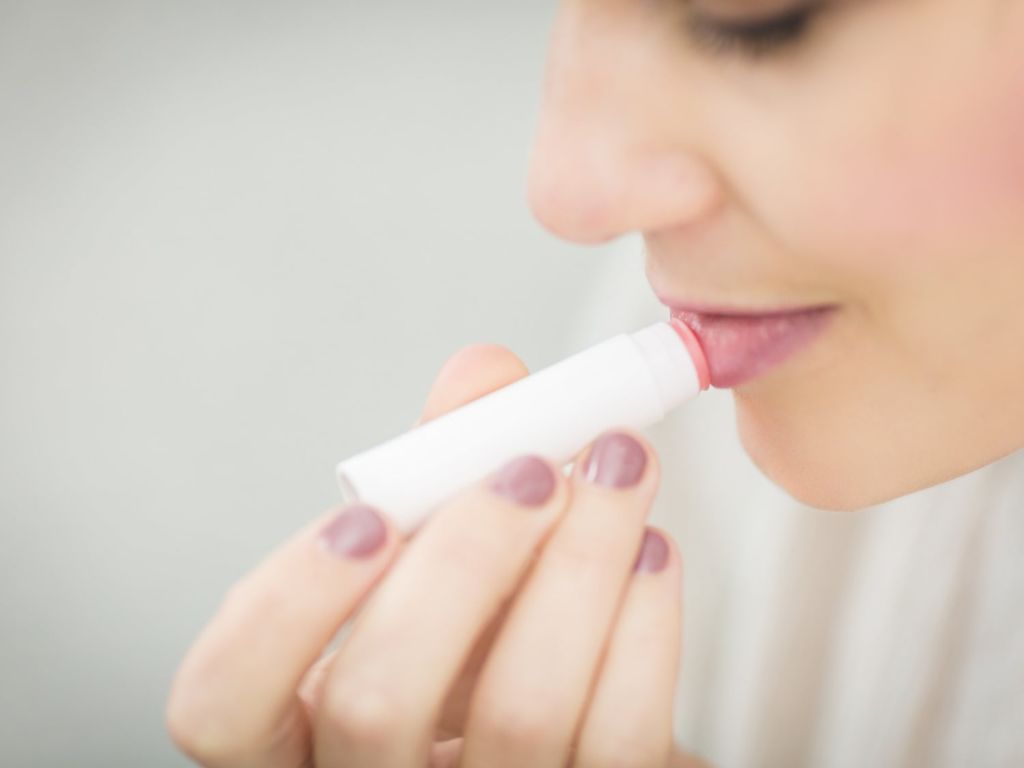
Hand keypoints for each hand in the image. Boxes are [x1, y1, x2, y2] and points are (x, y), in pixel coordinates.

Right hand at [167, 343, 705, 766]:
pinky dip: (643, 625)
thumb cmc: (476, 633)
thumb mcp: (428, 559)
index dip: (284, 606)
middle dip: (463, 560)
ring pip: (520, 712)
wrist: (564, 720)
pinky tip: (647, 553)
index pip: (221, 702)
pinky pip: (617, 737)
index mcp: (296, 727)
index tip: (369, 516)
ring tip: (616, 472)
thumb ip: (439, 462)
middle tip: (529, 470)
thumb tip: (482, 375)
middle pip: (379, 701)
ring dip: (579, 564)